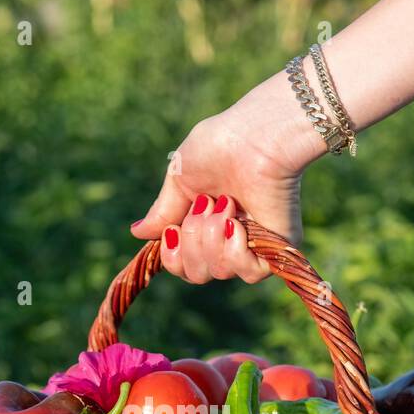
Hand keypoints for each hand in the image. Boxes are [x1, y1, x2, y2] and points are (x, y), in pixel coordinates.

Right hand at [130, 91, 320, 283]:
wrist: (252, 138)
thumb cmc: (219, 147)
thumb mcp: (179, 179)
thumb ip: (163, 211)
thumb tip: (138, 233)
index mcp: (204, 225)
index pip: (182, 265)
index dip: (172, 256)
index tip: (173, 230)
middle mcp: (227, 240)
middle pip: (196, 273)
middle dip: (192, 239)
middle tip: (207, 203)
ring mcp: (252, 246)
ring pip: (218, 272)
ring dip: (212, 237)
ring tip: (226, 204)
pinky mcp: (276, 250)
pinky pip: (248, 274)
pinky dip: (234, 249)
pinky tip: (237, 223)